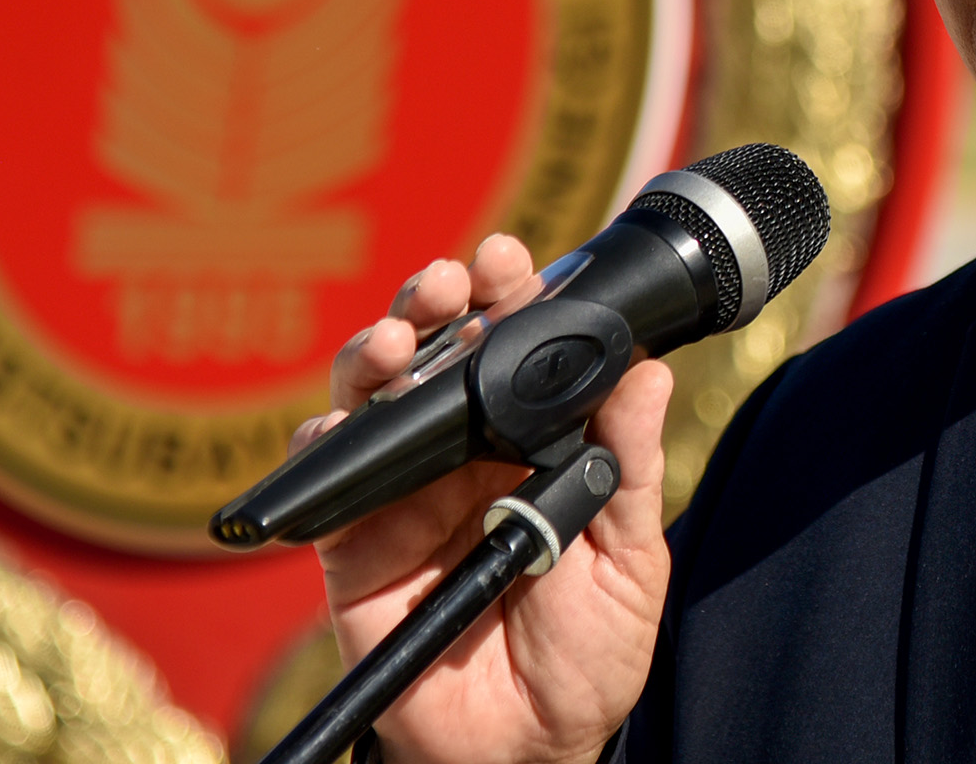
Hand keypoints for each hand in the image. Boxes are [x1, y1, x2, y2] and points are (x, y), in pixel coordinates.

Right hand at [301, 234, 673, 763]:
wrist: (528, 750)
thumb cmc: (589, 653)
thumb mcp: (631, 556)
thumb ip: (630, 465)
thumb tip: (650, 369)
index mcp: (532, 440)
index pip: (516, 347)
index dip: (508, 296)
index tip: (513, 260)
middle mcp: (463, 450)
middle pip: (435, 350)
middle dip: (434, 300)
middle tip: (450, 282)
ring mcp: (405, 490)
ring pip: (375, 395)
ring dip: (376, 353)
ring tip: (393, 338)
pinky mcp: (352, 541)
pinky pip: (325, 478)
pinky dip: (326, 441)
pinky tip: (344, 422)